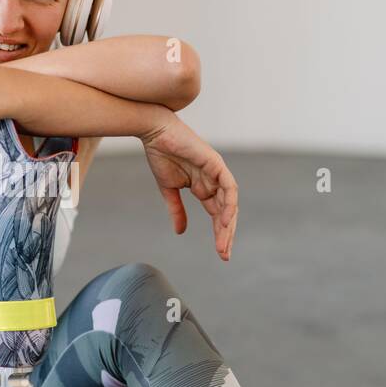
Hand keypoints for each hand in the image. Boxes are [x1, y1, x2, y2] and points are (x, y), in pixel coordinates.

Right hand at [140, 112, 237, 260]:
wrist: (155, 133)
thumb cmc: (160, 155)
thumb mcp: (169, 190)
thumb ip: (177, 210)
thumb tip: (181, 232)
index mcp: (204, 187)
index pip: (217, 214)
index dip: (220, 233)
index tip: (220, 253)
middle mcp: (214, 181)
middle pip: (226, 212)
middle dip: (226, 233)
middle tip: (224, 254)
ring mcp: (217, 172)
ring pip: (230, 202)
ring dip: (228, 224)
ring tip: (224, 243)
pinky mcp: (216, 163)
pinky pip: (229, 187)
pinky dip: (229, 204)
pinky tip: (225, 220)